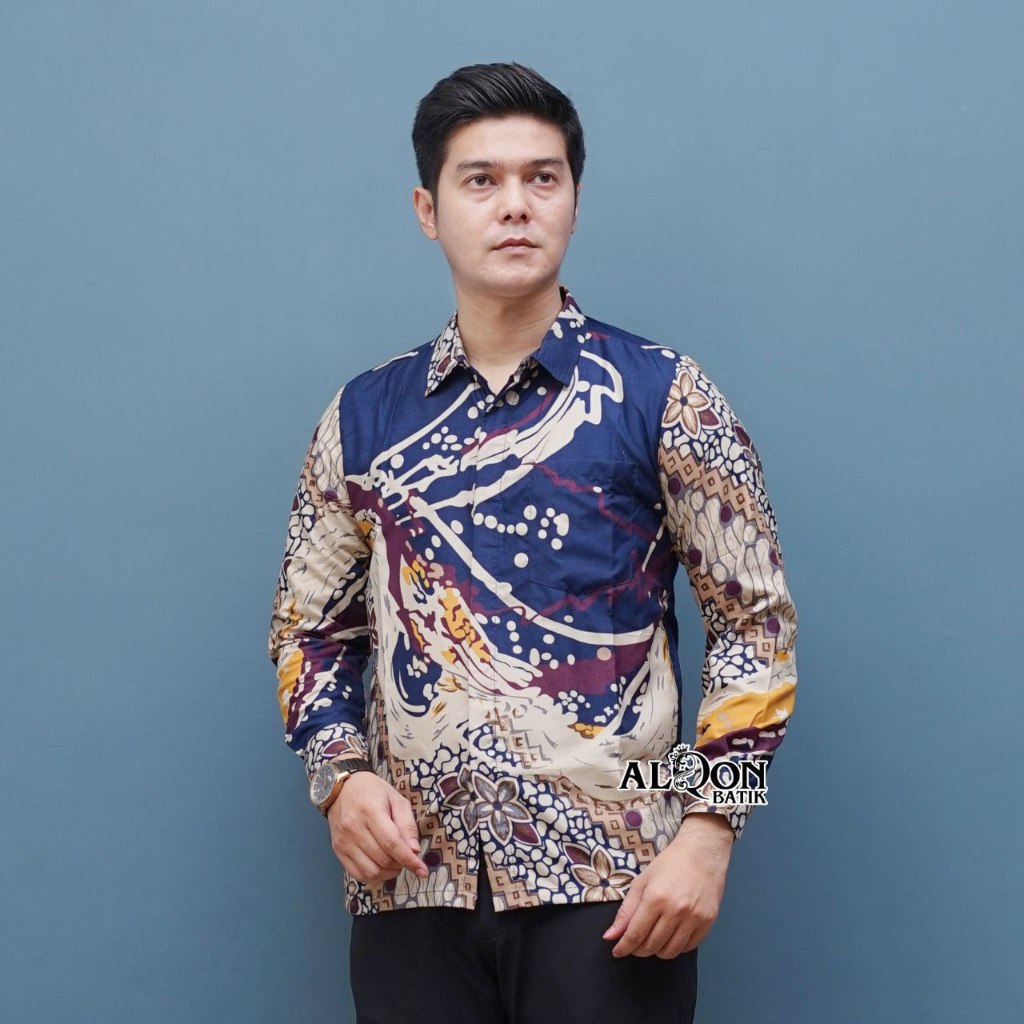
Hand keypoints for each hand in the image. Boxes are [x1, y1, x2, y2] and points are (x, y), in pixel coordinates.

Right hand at [326, 772, 429, 884]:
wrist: (342, 789)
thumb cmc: (373, 791)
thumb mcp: (397, 799)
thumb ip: (407, 824)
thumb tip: (415, 850)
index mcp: (370, 811)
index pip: (392, 843)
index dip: (409, 860)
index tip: (422, 871)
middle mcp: (354, 828)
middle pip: (383, 859)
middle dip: (401, 865)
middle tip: (408, 859)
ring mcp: (343, 842)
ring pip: (371, 872)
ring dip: (389, 873)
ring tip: (396, 863)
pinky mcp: (338, 851)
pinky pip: (358, 874)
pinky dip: (374, 877)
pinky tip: (382, 868)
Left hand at [602, 812, 733, 957]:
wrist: (703, 853)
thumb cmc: (670, 863)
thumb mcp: (642, 881)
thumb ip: (626, 911)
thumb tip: (610, 936)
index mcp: (655, 898)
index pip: (635, 934)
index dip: (624, 947)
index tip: (617, 952)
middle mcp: (676, 911)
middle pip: (652, 945)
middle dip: (638, 949)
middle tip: (634, 944)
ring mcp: (694, 918)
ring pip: (670, 951)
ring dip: (657, 951)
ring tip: (652, 940)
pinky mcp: (708, 922)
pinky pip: (688, 947)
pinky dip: (676, 947)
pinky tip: (671, 936)